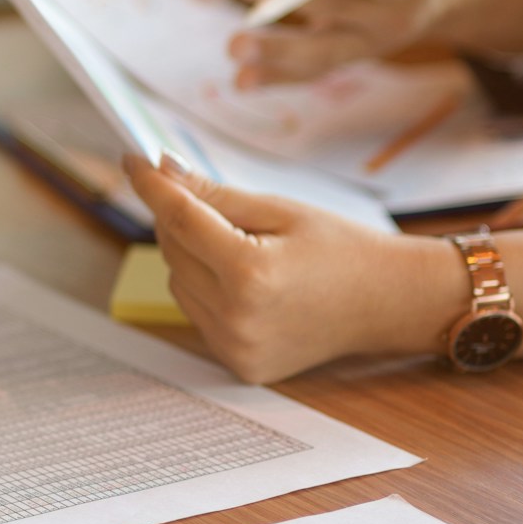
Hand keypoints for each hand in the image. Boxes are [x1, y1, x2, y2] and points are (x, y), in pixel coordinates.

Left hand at [123, 153, 449, 382]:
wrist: (390, 303)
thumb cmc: (342, 248)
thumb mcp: (280, 210)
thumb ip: (215, 194)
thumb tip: (161, 169)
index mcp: (251, 273)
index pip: (179, 219)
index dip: (152, 185)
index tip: (132, 159)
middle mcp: (237, 316)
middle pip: (173, 250)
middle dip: (179, 218)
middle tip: (205, 200)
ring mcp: (236, 346)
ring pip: (178, 282)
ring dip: (192, 256)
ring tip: (244, 247)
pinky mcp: (239, 364)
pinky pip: (196, 312)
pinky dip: (206, 289)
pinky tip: (247, 282)